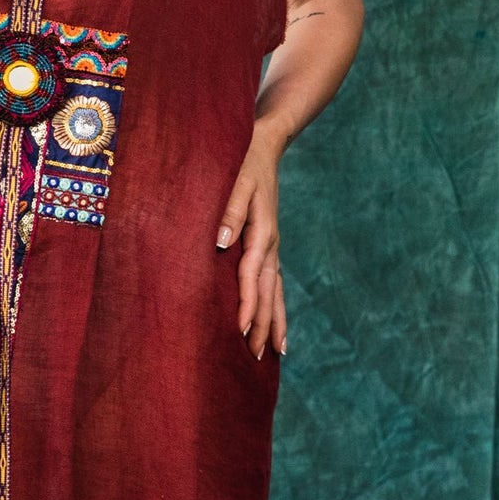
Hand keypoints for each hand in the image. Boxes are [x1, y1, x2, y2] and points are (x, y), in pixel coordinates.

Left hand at [216, 131, 287, 358]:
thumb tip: (222, 244)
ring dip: (273, 321)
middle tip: (255, 357)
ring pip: (275, 291)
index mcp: (261, 231)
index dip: (245, 304)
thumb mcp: (235, 180)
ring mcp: (272, 245)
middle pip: (267, 292)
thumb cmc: (243, 160)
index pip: (252, 276)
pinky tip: (276, 325)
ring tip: (274, 352)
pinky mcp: (269, 244)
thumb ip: (229, 212)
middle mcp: (270, 243)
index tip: (239, 331)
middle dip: (262, 324)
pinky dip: (276, 306)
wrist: (264, 142)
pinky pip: (274, 282)